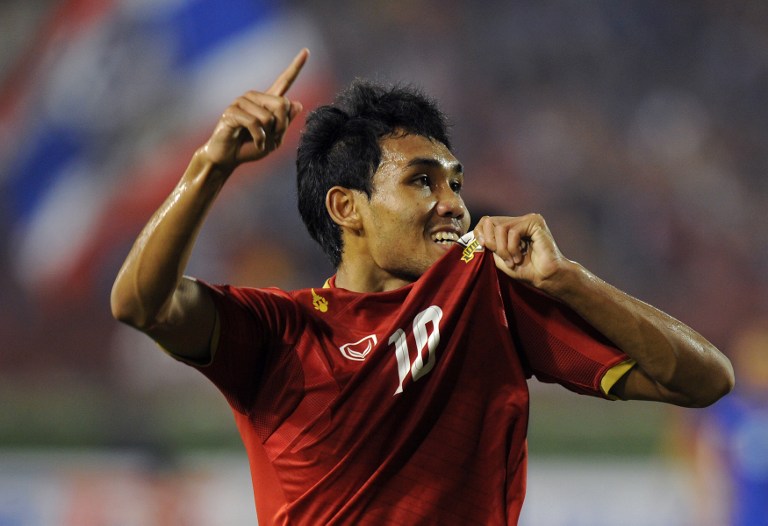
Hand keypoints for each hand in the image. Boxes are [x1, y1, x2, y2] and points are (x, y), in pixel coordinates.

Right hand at [200, 48, 308, 169]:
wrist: (229, 158)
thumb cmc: (250, 148)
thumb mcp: (275, 139)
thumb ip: (285, 123)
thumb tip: (297, 103)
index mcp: (267, 101)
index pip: (285, 80)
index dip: (296, 67)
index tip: (307, 51)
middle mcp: (254, 97)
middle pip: (282, 104)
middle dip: (281, 127)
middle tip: (272, 138)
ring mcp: (241, 102)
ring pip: (268, 117)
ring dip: (268, 136)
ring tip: (260, 141)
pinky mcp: (231, 111)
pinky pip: (255, 124)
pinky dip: (260, 139)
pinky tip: (257, 144)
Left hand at [474, 214, 568, 289]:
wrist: (545, 277)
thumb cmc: (524, 270)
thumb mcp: (499, 257)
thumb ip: (488, 244)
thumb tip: (475, 235)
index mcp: (510, 227)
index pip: (486, 221)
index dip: (479, 233)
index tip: (483, 248)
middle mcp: (518, 220)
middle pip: (490, 221)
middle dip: (492, 242)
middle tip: (503, 258)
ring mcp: (527, 219)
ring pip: (501, 228)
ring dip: (503, 249)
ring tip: (512, 261)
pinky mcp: (534, 222)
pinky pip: (513, 232)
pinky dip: (512, 248)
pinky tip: (519, 258)